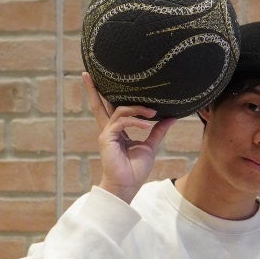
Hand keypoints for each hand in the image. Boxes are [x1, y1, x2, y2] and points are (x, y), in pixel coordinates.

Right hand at [83, 72, 176, 202]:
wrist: (128, 185)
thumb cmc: (136, 169)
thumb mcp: (150, 145)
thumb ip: (158, 130)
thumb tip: (172, 117)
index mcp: (117, 130)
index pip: (110, 108)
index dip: (105, 95)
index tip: (101, 80)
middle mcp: (109, 129)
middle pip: (100, 104)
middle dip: (94, 89)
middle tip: (87, 73)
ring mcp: (107, 133)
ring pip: (120, 111)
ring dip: (138, 109)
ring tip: (152, 113)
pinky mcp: (107, 138)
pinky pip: (122, 122)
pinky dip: (137, 121)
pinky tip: (148, 124)